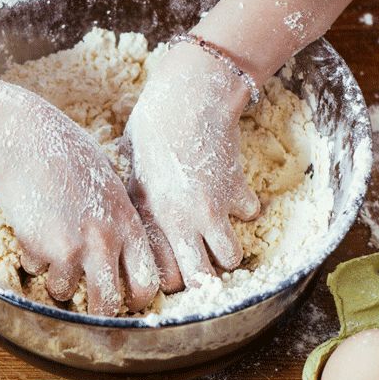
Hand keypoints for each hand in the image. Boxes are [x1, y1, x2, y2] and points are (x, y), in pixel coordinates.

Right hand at [0, 84, 158, 315]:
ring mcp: (71, 246)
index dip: (136, 298)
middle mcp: (104, 241)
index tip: (124, 298)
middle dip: (97, 311)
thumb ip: (118, 218)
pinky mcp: (38, 246)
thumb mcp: (108, 184)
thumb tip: (121, 251)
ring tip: (51, 256)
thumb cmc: (67, 154)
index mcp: (127, 224)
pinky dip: (30, 256)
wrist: (26, 139)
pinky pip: (34, 269)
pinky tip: (31, 227)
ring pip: (63, 291)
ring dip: (55, 280)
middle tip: (87, 305)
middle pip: (107, 303)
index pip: (147, 281)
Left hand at [122, 43, 260, 292]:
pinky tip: (233, 198)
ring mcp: (214, 209)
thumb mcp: (131, 169)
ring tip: (215, 237)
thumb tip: (127, 220)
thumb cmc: (150, 129)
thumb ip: (136, 202)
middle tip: (197, 267)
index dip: (169, 280)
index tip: (170, 271)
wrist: (189, 99)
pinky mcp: (239, 191)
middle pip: (200, 279)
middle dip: (201, 280)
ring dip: (226, 251)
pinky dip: (246, 211)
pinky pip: (251, 215)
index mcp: (151, 218)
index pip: (164, 276)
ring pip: (231, 258)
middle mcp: (183, 221)